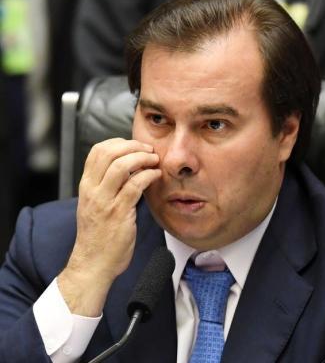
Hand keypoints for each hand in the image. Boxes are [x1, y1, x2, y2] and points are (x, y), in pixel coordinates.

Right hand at [58, 138, 160, 315]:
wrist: (93, 264)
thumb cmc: (98, 235)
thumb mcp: (94, 205)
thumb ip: (106, 186)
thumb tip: (128, 167)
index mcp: (86, 186)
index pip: (97, 151)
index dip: (118, 142)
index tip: (135, 145)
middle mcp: (92, 190)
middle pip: (109, 153)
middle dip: (133, 146)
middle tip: (149, 150)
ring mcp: (104, 201)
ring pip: (121, 166)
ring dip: (142, 158)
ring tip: (154, 160)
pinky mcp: (119, 213)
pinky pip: (134, 186)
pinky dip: (148, 176)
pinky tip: (156, 175)